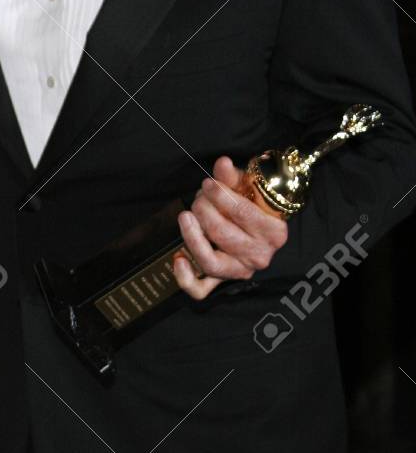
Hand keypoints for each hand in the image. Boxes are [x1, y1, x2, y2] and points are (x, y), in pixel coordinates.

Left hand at [174, 155, 287, 299]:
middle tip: (198, 198)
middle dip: (204, 210)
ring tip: (185, 216)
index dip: (220, 196)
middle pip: (222, 234)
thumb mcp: (247, 187)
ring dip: (192, 236)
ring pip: (210, 261)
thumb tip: (222, 163)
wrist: (257, 225)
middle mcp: (260, 255)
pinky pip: (200, 290)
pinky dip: (185, 278)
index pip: (243, 213)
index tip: (208, 184)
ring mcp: (240, 271)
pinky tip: (178, 259)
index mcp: (274, 231)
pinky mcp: (222, 281)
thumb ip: (232, 177)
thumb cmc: (252, 203)